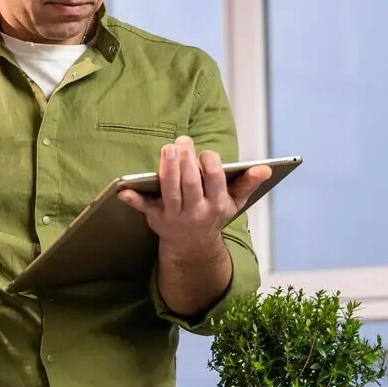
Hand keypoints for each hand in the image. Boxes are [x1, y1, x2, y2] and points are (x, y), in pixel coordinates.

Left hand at [117, 136, 270, 253]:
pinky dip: (133, 198)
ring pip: (171, 191)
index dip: (209, 166)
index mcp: (217, 205)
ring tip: (168, 148)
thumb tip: (264, 168)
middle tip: (183, 141)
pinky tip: (123, 189)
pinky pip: (144, 207)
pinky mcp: (157, 218)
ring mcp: (176, 216)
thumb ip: (248, 184)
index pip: (215, 182)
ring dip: (168, 169)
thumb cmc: (214, 214)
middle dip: (187, 161)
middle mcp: (197, 212)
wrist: (193, 246)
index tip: (205, 154)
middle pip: (191, 184)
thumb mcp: (234, 202)